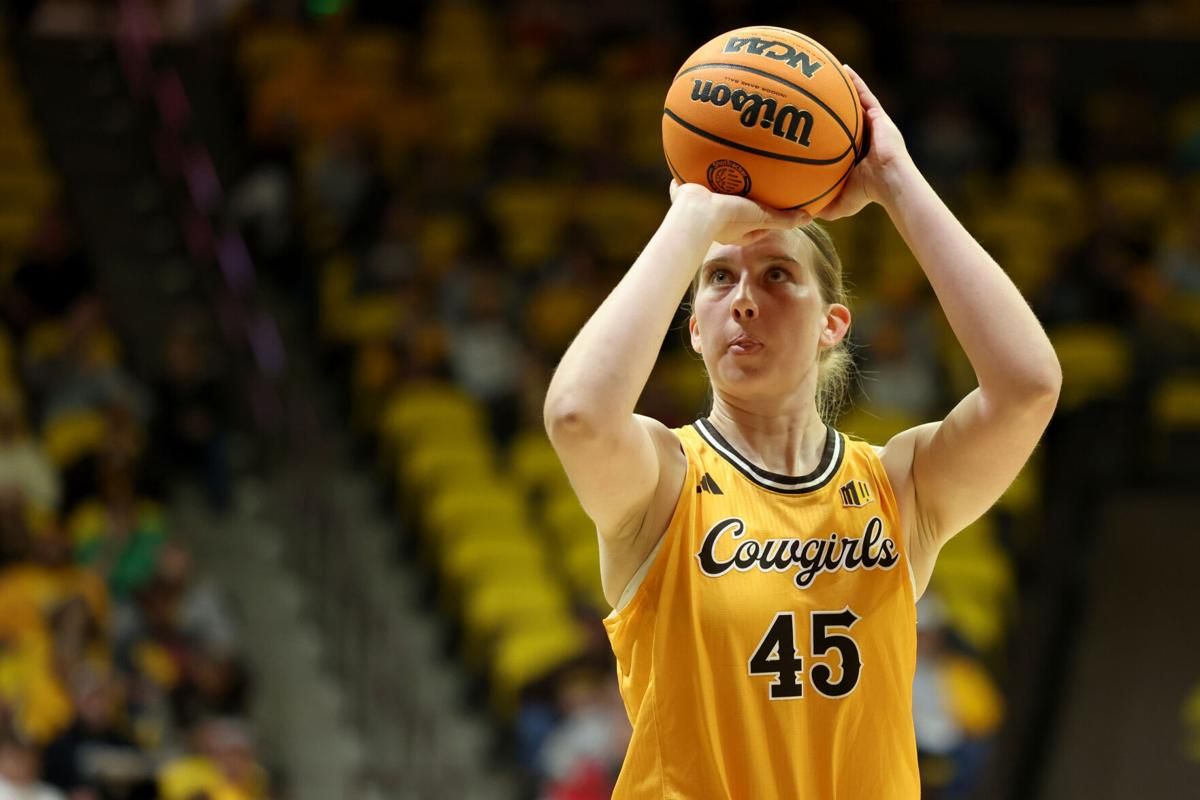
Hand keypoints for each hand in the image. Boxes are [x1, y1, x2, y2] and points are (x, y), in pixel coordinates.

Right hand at [669, 180, 809, 244]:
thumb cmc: (728, 217)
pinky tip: (699, 152)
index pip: (753, 227)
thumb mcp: (762, 217)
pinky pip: (689, 181)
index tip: (772, 209)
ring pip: (709, 195)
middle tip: (748, 187)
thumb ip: (784, 219)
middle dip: (739, 200)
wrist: (694, 211)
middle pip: (731, 211)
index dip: (764, 220)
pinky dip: (693, 171)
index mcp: (733, 231)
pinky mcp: (683, 193)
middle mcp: (715, 223)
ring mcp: (697, 208)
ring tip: (722, 166)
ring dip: (715, 184)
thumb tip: (809, 218)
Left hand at [815, 65, 916, 221]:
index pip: (837, 138)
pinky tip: (844, 70)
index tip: (806, 120)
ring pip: (855, 101)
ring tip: (826, 72)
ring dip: (842, 86)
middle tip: (813, 92)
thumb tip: (801, 216)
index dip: (825, 128)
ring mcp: (873, 125)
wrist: (891, 183)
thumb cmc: (869, 195)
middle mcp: (864, 136)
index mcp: (854, 153)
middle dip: (831, 104)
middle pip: (845, 116)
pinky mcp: (880, 117)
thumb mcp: (840, 202)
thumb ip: (823, 205)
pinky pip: (866, 95)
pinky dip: (856, 82)